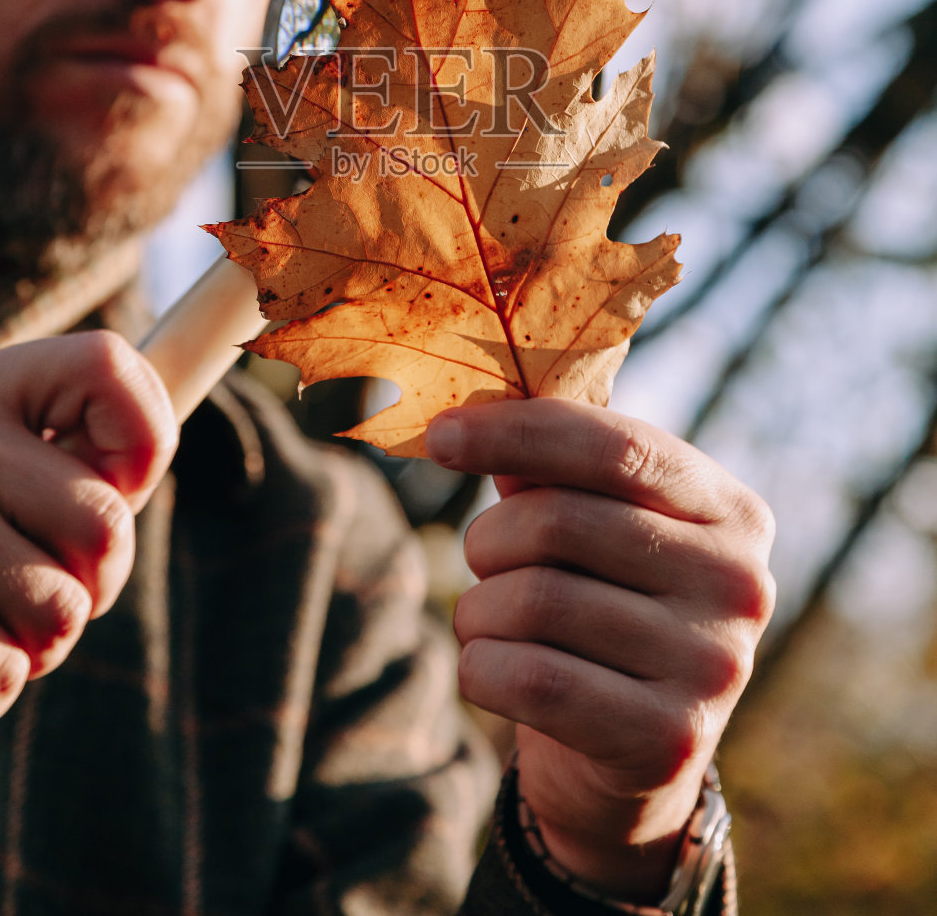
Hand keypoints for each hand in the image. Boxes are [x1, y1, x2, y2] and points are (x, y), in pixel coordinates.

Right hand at [0, 333, 176, 724]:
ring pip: (64, 610)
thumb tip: (138, 477)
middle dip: (93, 586)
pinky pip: (6, 671)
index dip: (148, 434)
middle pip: (106, 525)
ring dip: (34, 648)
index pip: (109, 365)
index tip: (122, 485)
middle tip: (31, 597)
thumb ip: (40, 460)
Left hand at [426, 398, 774, 904]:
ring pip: (535, 599)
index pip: (616, 445)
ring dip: (478, 608)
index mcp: (731, 510)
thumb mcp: (590, 528)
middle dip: (490, 537)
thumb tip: (464, 416)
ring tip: (488, 621)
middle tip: (481, 559)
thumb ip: (545, 470)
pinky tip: (490, 670)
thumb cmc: (598, 609)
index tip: (439, 436)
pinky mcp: (668, 739)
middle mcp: (740, 583)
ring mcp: (713, 666)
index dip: (518, 431)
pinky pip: (530, 677)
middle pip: (561, 521)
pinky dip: (480, 667)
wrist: (630, 763)